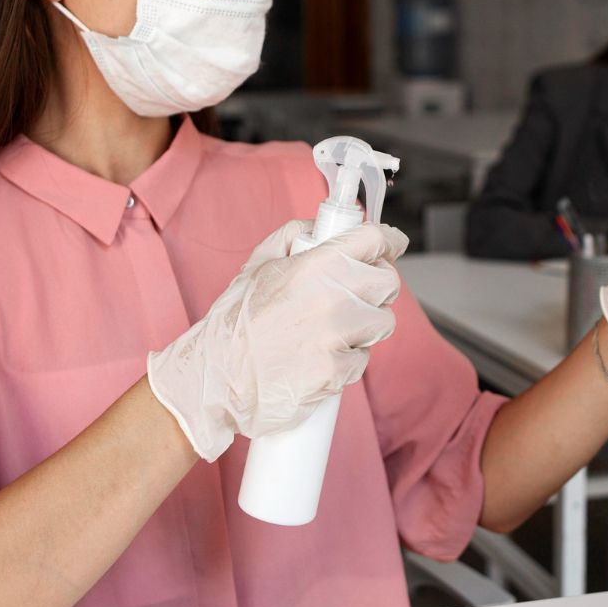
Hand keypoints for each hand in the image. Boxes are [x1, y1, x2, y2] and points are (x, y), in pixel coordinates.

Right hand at [147, 220, 408, 459]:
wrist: (216, 378)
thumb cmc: (234, 323)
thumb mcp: (257, 265)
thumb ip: (292, 236)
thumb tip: (321, 228)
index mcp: (315, 264)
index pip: (375, 240)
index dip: (388, 242)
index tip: (391, 246)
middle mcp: (332, 296)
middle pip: (389, 282)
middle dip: (377, 287)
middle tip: (356, 295)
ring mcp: (337, 336)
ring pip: (383, 323)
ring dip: (365, 326)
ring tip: (331, 331)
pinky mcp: (337, 372)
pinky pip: (362, 360)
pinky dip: (346, 360)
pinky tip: (318, 359)